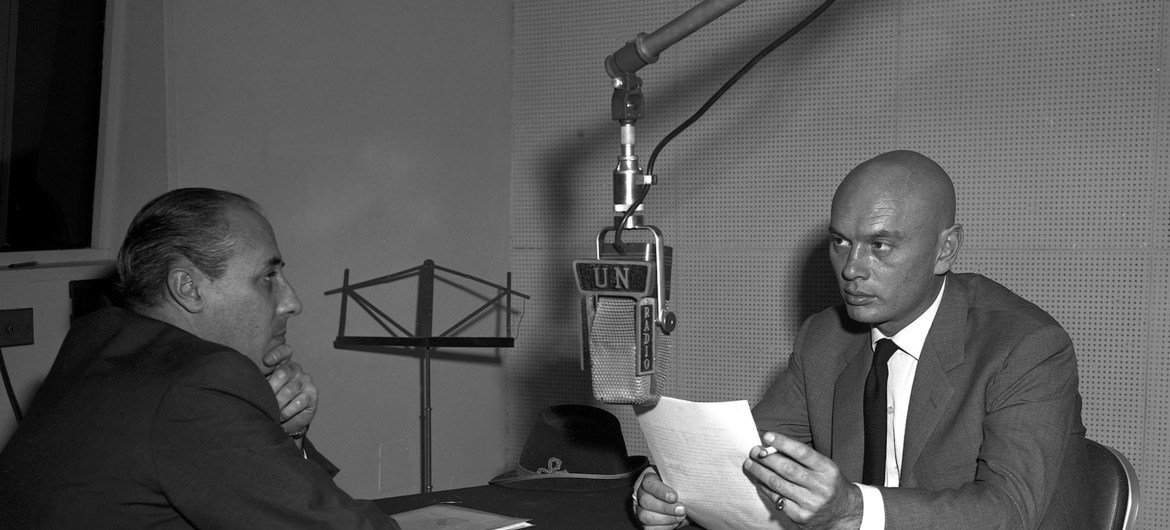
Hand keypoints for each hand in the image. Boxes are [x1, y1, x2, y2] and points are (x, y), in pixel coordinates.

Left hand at [263, 344, 317, 437]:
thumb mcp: (264, 388)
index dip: (276, 354)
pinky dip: (288, 410)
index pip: (283, 352)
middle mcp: (295, 369)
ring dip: (278, 403)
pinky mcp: (313, 393)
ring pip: (290, 390)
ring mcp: (306, 380)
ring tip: (271, 411)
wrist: (287, 420)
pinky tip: (282, 415)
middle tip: (263, 400)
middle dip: (271, 388)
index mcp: (282, 363)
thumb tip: (248, 377)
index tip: (266, 361)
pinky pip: (299, 401)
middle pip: (283, 373)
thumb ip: (260, 379)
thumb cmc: (272, 401)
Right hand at [634, 471, 687, 528]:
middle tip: (682, 509)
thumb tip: (690, 485)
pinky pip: (648, 528)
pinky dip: (664, 527)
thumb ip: (681, 481)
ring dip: (666, 519)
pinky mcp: (644, 523)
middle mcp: (641, 494)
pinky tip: (675, 523)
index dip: (660, 491)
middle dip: (665, 508)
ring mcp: (640, 509)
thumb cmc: (679, 489)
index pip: (648, 483)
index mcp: (648, 480)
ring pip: (644, 516)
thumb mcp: (679, 481)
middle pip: (645, 501)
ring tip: (681, 517)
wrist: (680, 502)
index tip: (674, 497)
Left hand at [743, 432, 862, 528]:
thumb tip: (772, 447)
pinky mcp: (801, 516)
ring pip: (779, 484)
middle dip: (766, 458)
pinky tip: (759, 481)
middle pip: (787, 468)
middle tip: (754, 450)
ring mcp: (810, 503)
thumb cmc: (828, 484)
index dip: (783, 443)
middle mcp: (820, 487)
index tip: (767, 436)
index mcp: (828, 470)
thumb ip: (802, 458)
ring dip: (761, 472)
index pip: (802, 452)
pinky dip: (765, 488)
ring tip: (751, 463)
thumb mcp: (824, 467)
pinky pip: (777, 499)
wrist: (843, 512)